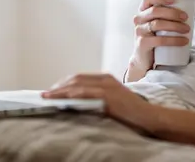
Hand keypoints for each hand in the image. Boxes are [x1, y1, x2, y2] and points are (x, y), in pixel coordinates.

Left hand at [42, 73, 156, 130]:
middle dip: (59, 86)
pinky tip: (62, 98)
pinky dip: (71, 94)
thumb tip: (78, 103)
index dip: (64, 83)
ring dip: (60, 90)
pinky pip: (85, 93)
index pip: (80, 78)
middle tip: (45, 94)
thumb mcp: (112, 102)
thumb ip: (98, 99)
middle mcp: (105, 79)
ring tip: (48, 96)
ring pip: (77, 84)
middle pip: (76, 79)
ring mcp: (107, 86)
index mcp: (106, 79)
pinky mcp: (108, 95)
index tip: (52, 90)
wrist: (148, 117)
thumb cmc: (131, 112)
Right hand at [129, 0, 194, 76]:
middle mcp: (139, 19)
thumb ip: (181, 11)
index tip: (173, 0)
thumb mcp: (167, 22)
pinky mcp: (143, 43)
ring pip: (157, 24)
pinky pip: (159, 40)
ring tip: (187, 30)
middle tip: (186, 18)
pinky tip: (183, 41)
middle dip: (173, 13)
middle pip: (155, 11)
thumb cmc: (157, 36)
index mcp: (144, 10)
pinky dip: (173, 40)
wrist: (146, 59)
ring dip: (175, 26)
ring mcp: (139, 31)